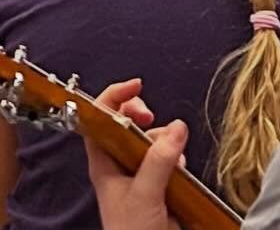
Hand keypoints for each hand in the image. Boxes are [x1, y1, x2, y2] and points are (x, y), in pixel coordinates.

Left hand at [85, 80, 186, 229]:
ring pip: (150, 140)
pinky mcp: (156, 184)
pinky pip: (167, 159)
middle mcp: (118, 163)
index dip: (114, 96)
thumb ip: (159, 159)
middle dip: (143, 117)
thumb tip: (177, 128)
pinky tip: (178, 170)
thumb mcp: (145, 194)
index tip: (136, 85)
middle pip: (126, 123)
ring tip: (172, 156)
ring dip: (164, 141)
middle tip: (152, 118)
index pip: (100, 117)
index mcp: (103, 161)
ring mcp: (138, 173)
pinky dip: (175, 158)